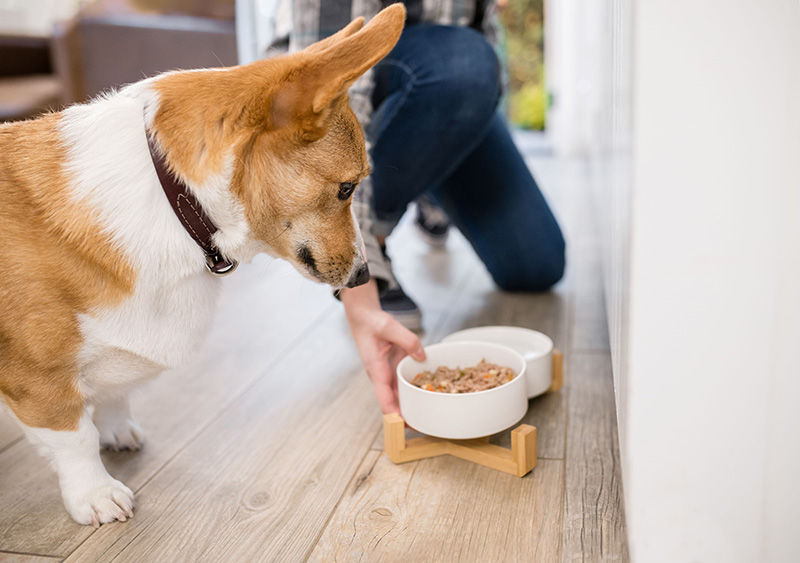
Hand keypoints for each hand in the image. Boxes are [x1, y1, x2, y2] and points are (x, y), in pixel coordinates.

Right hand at [340, 279, 424, 413]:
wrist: (364, 318)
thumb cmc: (371, 323)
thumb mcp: (390, 327)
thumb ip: (408, 340)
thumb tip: (422, 356)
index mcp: (376, 369)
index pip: (383, 397)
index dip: (392, 412)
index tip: (402, 424)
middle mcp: (381, 376)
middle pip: (392, 403)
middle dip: (405, 416)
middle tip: (422, 427)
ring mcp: (387, 374)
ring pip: (398, 396)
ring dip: (410, 406)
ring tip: (427, 417)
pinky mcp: (392, 369)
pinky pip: (403, 384)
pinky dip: (413, 391)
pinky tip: (426, 395)